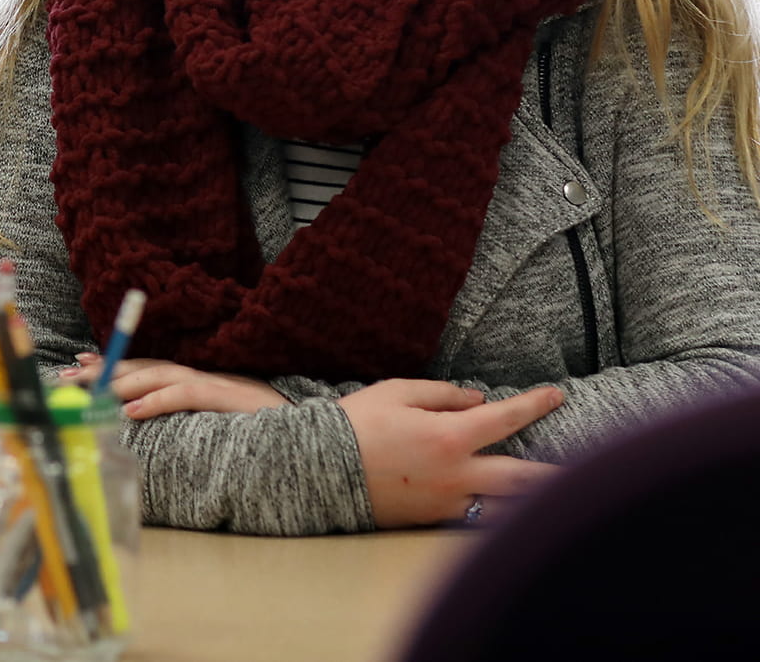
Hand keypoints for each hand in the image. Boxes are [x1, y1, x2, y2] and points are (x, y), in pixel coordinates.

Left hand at [61, 354, 288, 417]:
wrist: (311, 430)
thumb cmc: (264, 427)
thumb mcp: (220, 419)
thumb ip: (190, 414)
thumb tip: (152, 420)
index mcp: (196, 379)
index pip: (145, 366)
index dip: (112, 362)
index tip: (79, 361)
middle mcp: (199, 375)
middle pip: (142, 366)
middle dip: (103, 369)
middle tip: (68, 374)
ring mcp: (212, 384)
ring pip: (156, 375)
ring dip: (119, 379)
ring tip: (89, 387)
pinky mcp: (224, 398)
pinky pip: (183, 395)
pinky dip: (155, 400)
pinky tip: (129, 409)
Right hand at [338, 378, 562, 527]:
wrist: (320, 470)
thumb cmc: (356, 423)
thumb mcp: (395, 393)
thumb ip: (441, 394)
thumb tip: (477, 400)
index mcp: (449, 437)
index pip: (506, 418)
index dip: (536, 405)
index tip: (558, 395)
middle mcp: (457, 474)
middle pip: (524, 478)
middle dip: (559, 472)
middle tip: (591, 468)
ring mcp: (447, 502)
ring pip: (505, 504)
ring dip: (532, 498)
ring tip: (557, 492)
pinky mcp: (432, 519)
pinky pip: (473, 512)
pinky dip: (493, 506)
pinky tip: (507, 503)